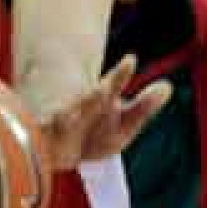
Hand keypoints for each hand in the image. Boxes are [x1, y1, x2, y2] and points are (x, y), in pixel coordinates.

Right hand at [41, 54, 170, 171]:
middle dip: (93, 97)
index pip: (114, 85)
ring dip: (65, 114)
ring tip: (66, 112)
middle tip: (102, 90)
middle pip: (88, 100)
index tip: (131, 60)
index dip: (122, 74)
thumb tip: (168, 86)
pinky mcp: (42, 132)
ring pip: (62, 115)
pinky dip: (39, 129)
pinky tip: (38, 127)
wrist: (61, 148)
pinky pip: (39, 131)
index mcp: (102, 99)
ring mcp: (59, 118)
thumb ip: (144, 106)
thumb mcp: (125, 122)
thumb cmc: (97, 132)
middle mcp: (80, 105)